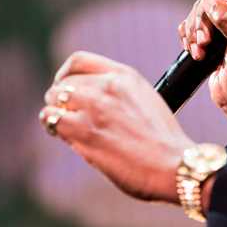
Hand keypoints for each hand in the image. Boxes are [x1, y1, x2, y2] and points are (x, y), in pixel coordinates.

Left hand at [40, 51, 195, 203]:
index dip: (65, 74)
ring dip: (53, 112)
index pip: (78, 61)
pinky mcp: (84, 131)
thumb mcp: (145, 101)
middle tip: (64, 114)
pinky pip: (51, 119)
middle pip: (63, 82)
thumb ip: (119, 95)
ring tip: (60, 125)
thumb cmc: (164, 143)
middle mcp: (108, 86)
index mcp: (125, 75)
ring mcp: (94, 107)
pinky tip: (61, 134)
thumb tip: (89, 102)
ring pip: (53, 99)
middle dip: (60, 99)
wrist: (174, 165)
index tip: (63, 86)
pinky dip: (52, 126)